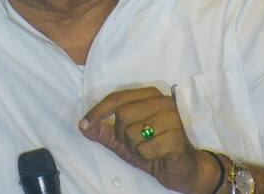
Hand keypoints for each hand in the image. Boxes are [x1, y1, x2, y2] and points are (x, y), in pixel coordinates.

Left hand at [78, 87, 218, 192]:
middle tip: (134, 143)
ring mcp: (172, 118)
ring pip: (133, 132)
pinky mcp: (177, 137)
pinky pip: (145, 148)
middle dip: (122, 135)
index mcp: (150, 95)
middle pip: (122, 115)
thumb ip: (102, 131)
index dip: (98, 111)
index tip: (84, 123)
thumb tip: (82, 125)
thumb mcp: (123, 140)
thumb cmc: (153, 148)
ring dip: (135, 147)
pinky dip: (146, 156)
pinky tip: (157, 155)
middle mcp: (163, 101)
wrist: (181, 169)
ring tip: (148, 148)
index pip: (117, 98)